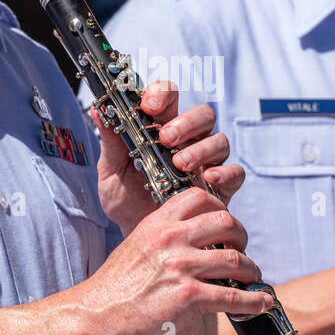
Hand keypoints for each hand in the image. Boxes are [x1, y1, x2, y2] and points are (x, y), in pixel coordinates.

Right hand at [85, 187, 267, 334]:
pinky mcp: (188, 297)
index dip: (221, 207)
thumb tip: (191, 242)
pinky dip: (253, 300)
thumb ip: (162, 239)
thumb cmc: (112, 289)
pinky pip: (233, 295)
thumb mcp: (135, 247)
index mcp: (157, 223)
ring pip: (236, 259)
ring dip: (251, 271)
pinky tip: (261, 302)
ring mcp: (181, 266)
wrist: (94, 317)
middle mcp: (171, 239)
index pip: (199, 196)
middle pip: (226, 223)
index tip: (226, 224)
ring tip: (253, 279)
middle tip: (243, 251)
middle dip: (242, 237)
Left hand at [94, 81, 243, 235]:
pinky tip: (207, 180)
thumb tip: (99, 110)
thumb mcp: (111, 172)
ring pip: (219, 139)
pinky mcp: (220, 188)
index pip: (169, 98)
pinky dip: (224, 172)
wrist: (137, 240)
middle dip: (186, 121)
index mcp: (160, 131)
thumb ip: (110, 142)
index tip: (148, 106)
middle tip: (166, 138)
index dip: (162, 94)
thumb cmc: (125, 203)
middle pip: (202, 114)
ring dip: (201, 148)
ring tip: (180, 164)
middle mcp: (188, 142)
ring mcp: (206, 164)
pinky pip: (235, 172)